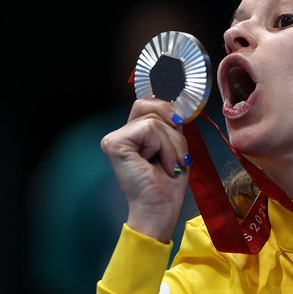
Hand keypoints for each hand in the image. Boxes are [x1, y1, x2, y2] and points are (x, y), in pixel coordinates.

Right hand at [100, 98, 189, 241]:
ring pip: (155, 119)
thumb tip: (174, 99)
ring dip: (172, 144)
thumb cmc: (168, 185)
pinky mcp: (114, 143)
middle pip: (152, 106)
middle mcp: (120, 134)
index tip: (173, 83)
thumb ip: (171, 124)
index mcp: (134, 134)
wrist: (160, 210)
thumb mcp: (175, 146)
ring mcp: (114, 138)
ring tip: (169, 165)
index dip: (164, 98)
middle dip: (174, 130)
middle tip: (178, 156)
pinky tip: (160, 165)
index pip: (149, 102)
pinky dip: (164, 147)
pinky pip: (150, 128)